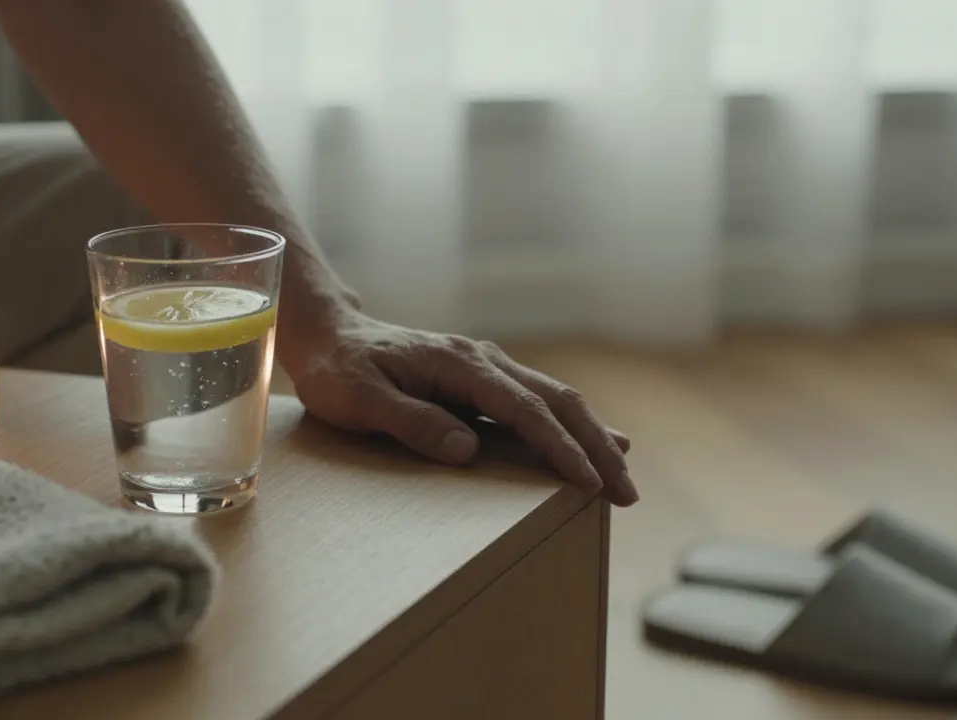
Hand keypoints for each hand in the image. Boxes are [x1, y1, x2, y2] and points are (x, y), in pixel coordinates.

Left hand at [279, 308, 638, 505]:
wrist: (329, 334)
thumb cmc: (338, 369)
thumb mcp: (359, 399)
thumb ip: (412, 421)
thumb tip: (468, 449)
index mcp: (459, 364)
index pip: (523, 409)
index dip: (558, 447)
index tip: (587, 481)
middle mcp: (484, 361)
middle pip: (557, 401)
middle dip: (596, 447)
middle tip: (626, 493)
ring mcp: (488, 369)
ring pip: (555, 400)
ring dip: (592, 438)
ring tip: (623, 474)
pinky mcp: (484, 382)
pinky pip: (538, 404)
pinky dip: (571, 427)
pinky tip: (594, 445)